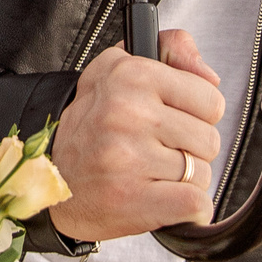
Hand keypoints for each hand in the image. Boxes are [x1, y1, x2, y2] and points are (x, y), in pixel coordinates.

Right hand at [48, 28, 223, 241]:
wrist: (50, 175)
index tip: (171, 120)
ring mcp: (127, 157)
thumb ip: (172, 51)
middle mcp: (127, 112)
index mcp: (130, 75)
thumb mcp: (119, 68)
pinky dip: (187, 210)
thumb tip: (209, 76)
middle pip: (209, 140)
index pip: (211, 99)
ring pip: (202, 175)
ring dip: (183, 181)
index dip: (196, 115)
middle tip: (156, 150)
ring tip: (150, 174)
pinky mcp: (131, 198)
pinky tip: (161, 200)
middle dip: (190, 151)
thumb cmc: (91, 124)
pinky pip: (195, 204)